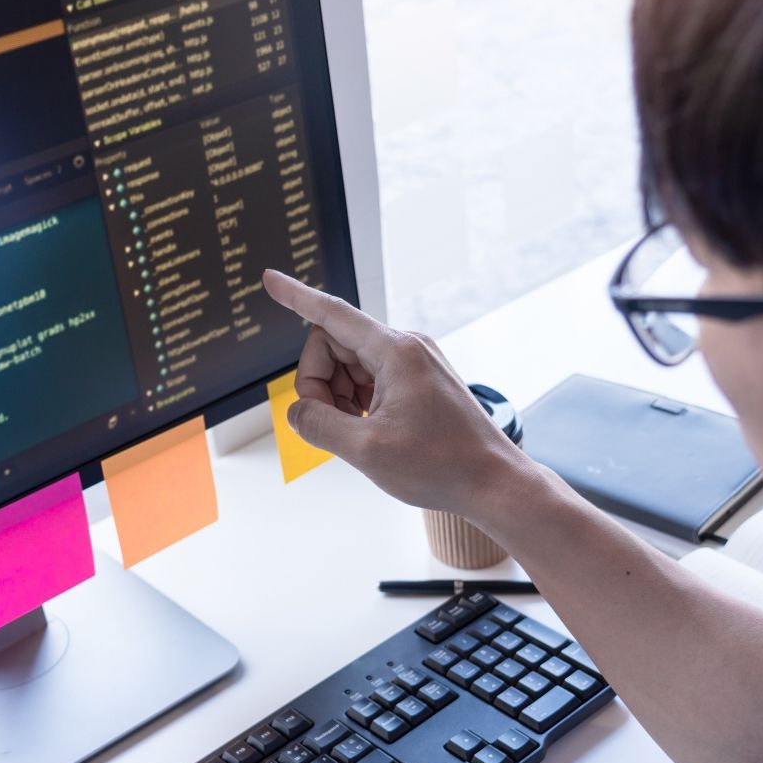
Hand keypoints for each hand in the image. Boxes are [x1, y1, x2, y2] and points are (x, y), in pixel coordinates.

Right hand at [262, 268, 526, 515]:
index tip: (269, 279)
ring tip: (358, 433)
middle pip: (333, 345)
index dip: (295, 296)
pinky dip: (358, 401)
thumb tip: (295, 411)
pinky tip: (371, 429)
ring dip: (339, 396)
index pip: (330, 313)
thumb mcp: (366, 451)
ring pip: (350, 364)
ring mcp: (415, 362)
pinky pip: (370, 378)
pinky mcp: (419, 380)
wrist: (493, 483)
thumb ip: (318, 424)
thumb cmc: (442, 466)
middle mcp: (406, 346)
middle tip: (332, 424)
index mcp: (395, 351)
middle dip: (319, 382)